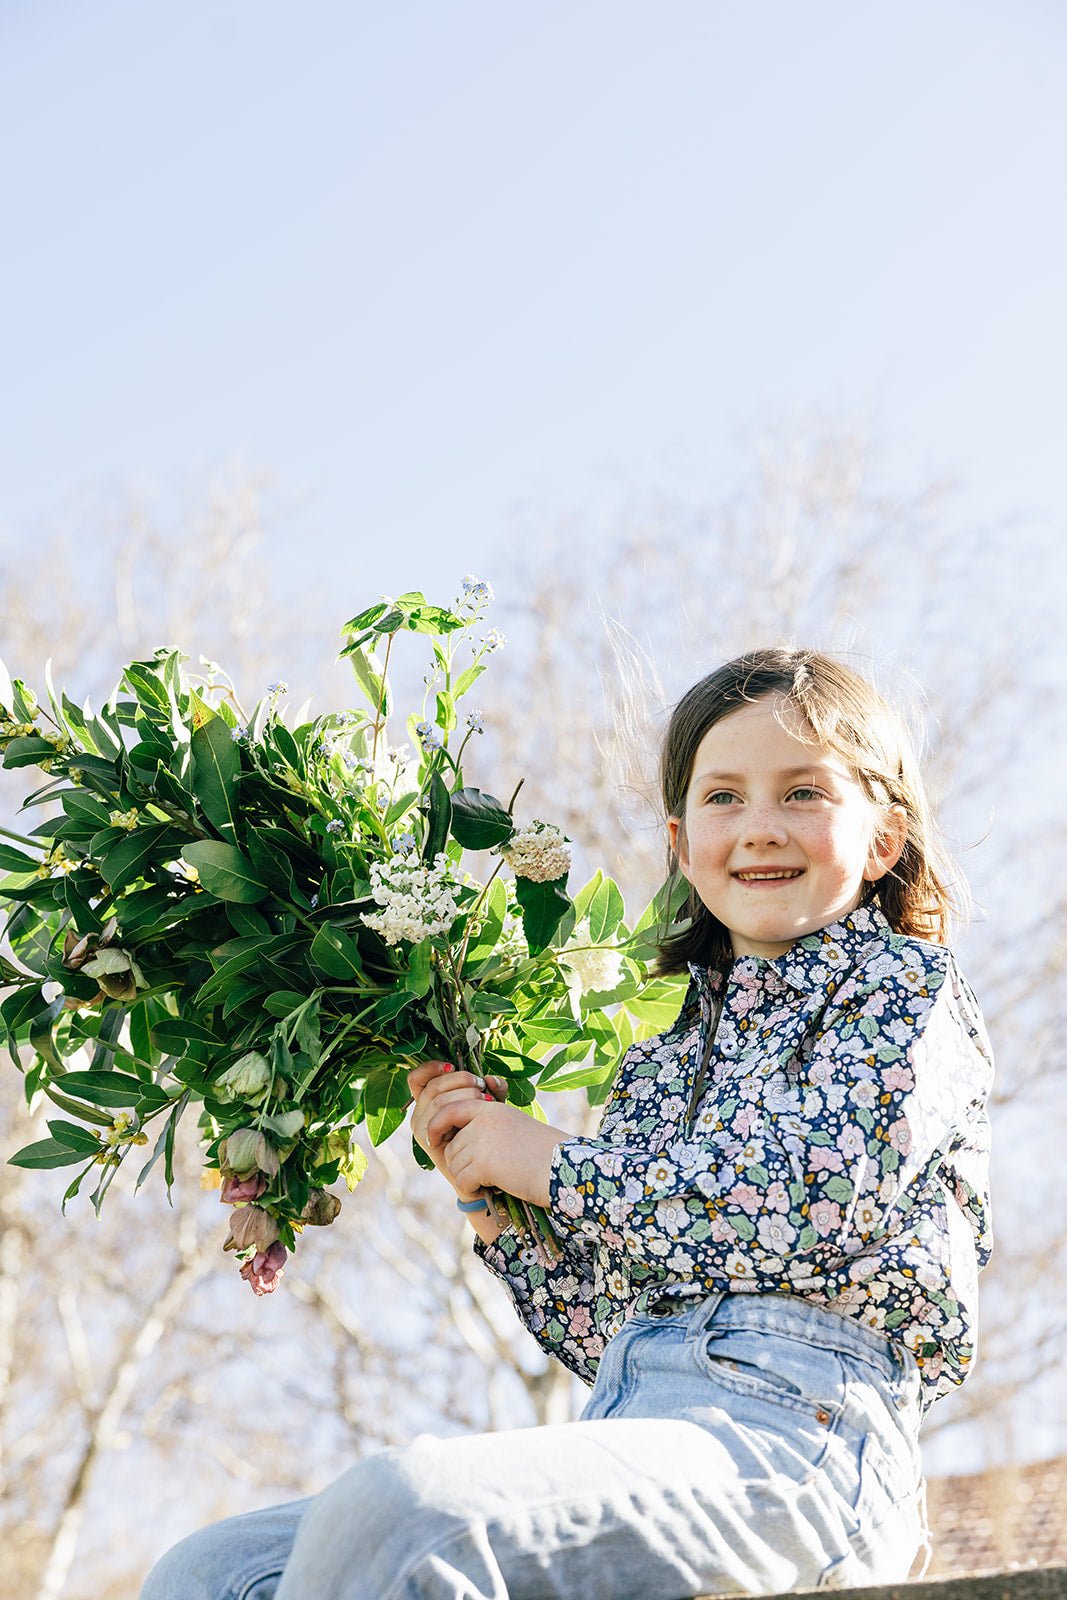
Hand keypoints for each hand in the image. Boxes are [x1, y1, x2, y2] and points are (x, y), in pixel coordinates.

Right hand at [407, 1060, 503, 1200]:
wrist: (482, 1171)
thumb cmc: (485, 1135)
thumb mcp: (489, 1105)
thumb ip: (493, 1090)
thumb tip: (492, 1079)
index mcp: (430, 1100)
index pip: (418, 1077)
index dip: (431, 1067)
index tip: (452, 1065)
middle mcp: (421, 1112)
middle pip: (432, 1085)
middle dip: (459, 1080)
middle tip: (481, 1086)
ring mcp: (421, 1126)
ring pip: (436, 1099)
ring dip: (462, 1094)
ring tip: (484, 1100)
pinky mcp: (425, 1138)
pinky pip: (435, 1116)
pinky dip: (456, 1108)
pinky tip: (474, 1112)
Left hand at [431, 1096, 568, 1208]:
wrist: (562, 1168)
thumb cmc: (541, 1152)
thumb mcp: (512, 1126)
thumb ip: (485, 1126)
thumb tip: (453, 1141)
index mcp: (491, 1108)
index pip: (450, 1109)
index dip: (437, 1124)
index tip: (434, 1138)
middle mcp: (484, 1120)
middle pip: (451, 1146)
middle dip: (461, 1163)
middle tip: (482, 1172)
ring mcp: (482, 1140)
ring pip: (454, 1164)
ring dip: (468, 1177)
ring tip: (491, 1179)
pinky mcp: (483, 1162)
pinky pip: (462, 1180)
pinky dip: (472, 1189)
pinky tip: (489, 1188)